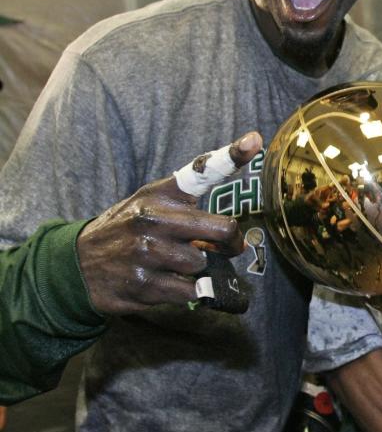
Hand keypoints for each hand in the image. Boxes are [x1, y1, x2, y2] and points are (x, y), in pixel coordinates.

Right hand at [76, 132, 262, 314]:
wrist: (77, 263)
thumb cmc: (129, 226)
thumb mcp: (153, 199)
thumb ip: (192, 197)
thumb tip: (236, 229)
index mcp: (161, 195)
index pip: (203, 171)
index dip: (232, 154)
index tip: (254, 140)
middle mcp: (155, 220)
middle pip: (224, 231)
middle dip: (228, 244)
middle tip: (221, 248)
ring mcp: (148, 253)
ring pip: (203, 264)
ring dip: (196, 270)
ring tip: (174, 263)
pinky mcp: (144, 285)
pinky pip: (190, 292)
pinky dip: (186, 290)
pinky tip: (166, 281)